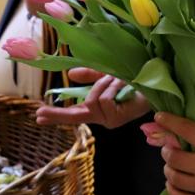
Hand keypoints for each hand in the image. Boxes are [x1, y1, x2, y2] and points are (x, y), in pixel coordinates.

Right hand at [36, 67, 150, 128]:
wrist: (156, 81)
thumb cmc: (134, 79)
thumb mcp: (107, 74)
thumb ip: (90, 76)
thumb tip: (71, 75)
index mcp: (99, 110)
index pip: (74, 115)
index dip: (55, 116)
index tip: (38, 117)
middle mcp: (103, 118)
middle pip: (77, 114)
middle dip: (64, 110)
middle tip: (48, 109)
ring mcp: (110, 120)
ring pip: (93, 100)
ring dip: (106, 84)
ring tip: (120, 80)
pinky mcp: (118, 118)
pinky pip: (104, 99)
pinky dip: (112, 87)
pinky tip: (124, 86)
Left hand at [155, 112, 194, 194]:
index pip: (186, 129)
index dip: (169, 122)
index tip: (160, 117)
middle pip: (173, 157)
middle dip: (167, 152)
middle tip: (169, 151)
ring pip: (173, 177)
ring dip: (168, 171)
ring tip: (171, 169)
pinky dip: (172, 191)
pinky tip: (173, 186)